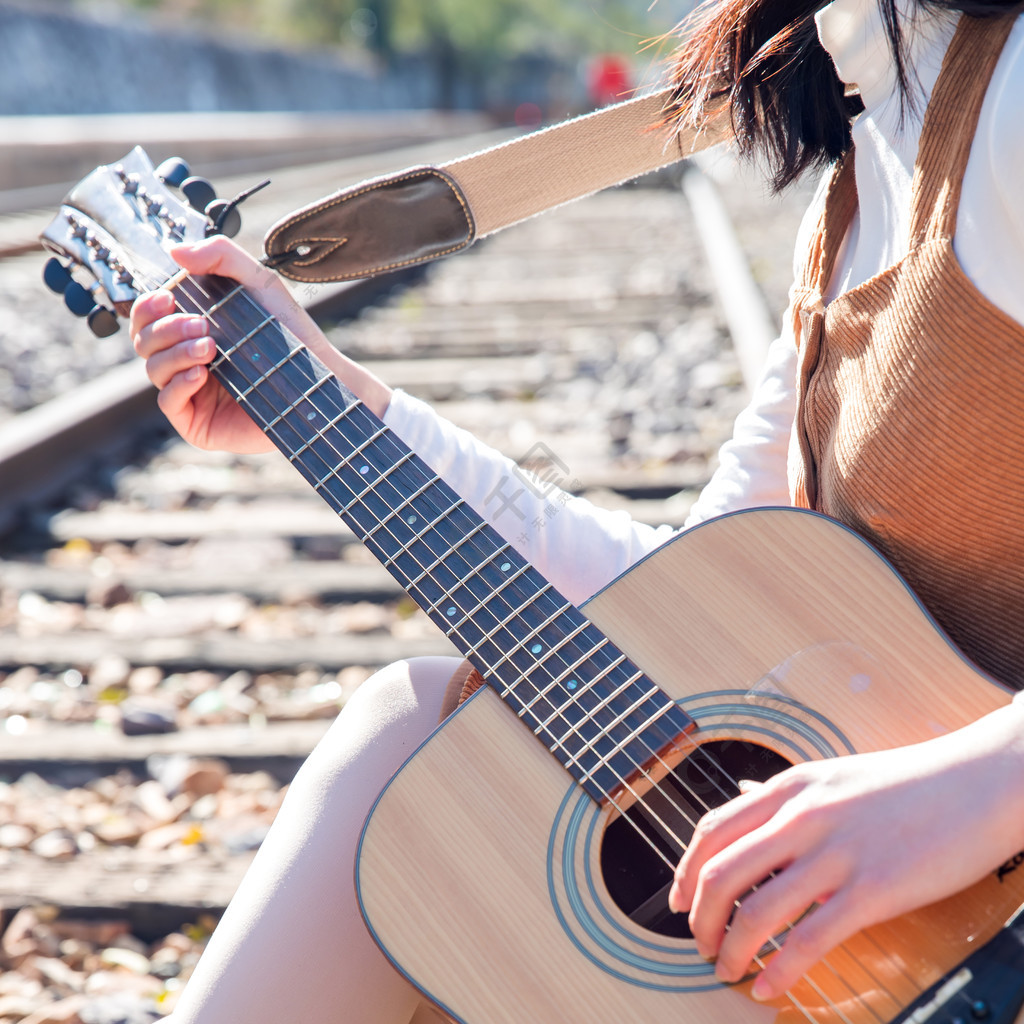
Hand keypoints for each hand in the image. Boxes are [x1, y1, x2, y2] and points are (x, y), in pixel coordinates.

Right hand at [130, 236, 391, 451]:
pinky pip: (167, 401)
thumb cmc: (290, 335)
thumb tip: (175, 250)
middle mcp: (185, 361)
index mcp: (192, 331)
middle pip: (144, 341)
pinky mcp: (198, 423)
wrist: (319, 382)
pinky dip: (178, 384)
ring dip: (175, 353)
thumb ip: (221, 257)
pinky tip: (200, 374)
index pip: (148, 318)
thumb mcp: (259, 284)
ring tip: (210, 348)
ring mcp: (190, 394)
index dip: (147, 307)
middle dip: (165, 329)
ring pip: (153, 369)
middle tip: (202, 325)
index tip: (168, 298)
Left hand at [668, 703, 1023, 1000]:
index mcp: (790, 787)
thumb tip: (744, 796)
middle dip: (700, 919)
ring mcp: (835, 852)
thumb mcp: (832, 774)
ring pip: (756, 910)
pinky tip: (770, 987)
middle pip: (720, 873)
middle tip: (701, 945)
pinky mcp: (872, 889)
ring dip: (732, 950)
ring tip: (729, 970)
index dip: (685, 871)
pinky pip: (809, 939)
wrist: (979, 781)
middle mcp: (801, 816)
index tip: (679, 902)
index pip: (713, 830)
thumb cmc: (909, 783)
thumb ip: (785, 793)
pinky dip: (780, 971)